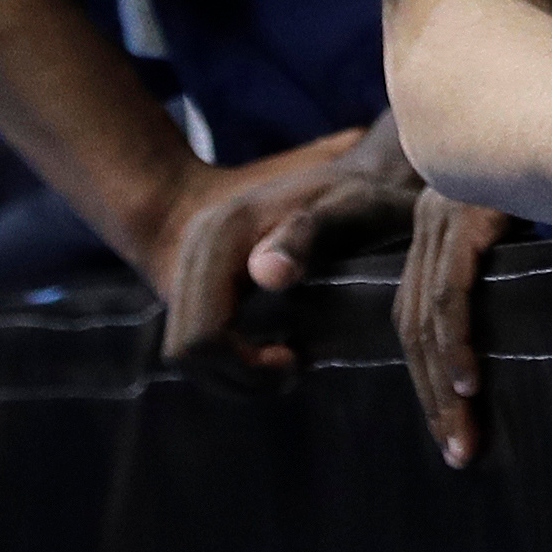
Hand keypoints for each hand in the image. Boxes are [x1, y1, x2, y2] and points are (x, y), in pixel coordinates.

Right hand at [150, 121, 412, 366]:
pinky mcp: (205, 274)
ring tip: (292, 362)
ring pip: (187, 349)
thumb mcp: (350, 211)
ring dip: (234, 372)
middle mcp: (197, 247)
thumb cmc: (364, 198)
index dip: (246, 365)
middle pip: (187, 349)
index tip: (298, 360)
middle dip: (239, 374)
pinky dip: (232, 357)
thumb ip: (308, 237)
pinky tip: (280, 349)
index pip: (203, 335)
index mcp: (222, 237)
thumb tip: (268, 275)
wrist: (360, 176)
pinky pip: (198, 334)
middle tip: (297, 367)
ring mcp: (195, 259)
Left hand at [397, 188, 512, 468]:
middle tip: (460, 452)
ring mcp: (441, 222)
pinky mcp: (465, 218)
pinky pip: (449, 294)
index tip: (457, 432)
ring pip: (424, 323)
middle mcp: (431, 227)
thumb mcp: (527, 215)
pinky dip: (453, 344)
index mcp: (442, 233)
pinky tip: (470, 381)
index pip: (421, 320)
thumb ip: (520, 261)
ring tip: (465, 435)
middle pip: (414, 328)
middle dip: (431, 397)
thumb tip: (535, 320)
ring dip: (440, 386)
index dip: (431, 379)